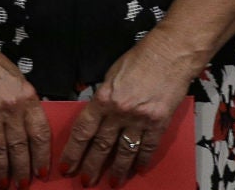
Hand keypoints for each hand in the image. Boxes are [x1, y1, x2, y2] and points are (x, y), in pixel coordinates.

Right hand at [0, 35, 52, 186]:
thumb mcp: (15, 77)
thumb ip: (24, 100)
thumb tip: (27, 125)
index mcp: (27, 97)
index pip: (40, 134)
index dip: (42, 157)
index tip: (42, 172)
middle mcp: (12, 108)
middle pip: (21, 147)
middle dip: (22, 170)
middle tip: (22, 185)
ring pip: (0, 151)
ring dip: (2, 171)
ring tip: (4, 184)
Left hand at [62, 35, 201, 186]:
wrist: (167, 57)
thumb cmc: (136, 62)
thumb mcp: (108, 77)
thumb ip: (100, 99)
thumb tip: (92, 117)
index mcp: (102, 99)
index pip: (82, 131)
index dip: (73, 151)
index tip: (66, 165)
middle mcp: (119, 112)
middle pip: (101, 145)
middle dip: (91, 166)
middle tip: (85, 182)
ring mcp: (140, 120)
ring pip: (124, 151)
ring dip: (117, 169)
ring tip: (111, 182)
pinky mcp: (159, 124)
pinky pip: (147, 147)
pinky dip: (141, 160)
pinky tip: (137, 170)